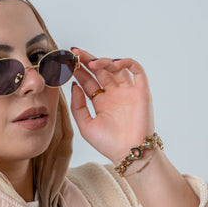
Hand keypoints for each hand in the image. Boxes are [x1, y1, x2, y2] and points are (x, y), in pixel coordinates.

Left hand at [70, 47, 154, 164]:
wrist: (128, 153)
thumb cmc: (108, 143)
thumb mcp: (85, 125)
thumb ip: (78, 106)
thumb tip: (74, 86)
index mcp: (101, 102)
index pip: (88, 80)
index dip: (78, 70)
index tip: (67, 62)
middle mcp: (114, 94)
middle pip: (100, 71)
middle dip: (87, 60)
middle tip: (75, 53)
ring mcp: (127, 91)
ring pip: (116, 68)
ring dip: (103, 61)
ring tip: (91, 62)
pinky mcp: (141, 91)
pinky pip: (137, 70)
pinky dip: (127, 63)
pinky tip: (114, 64)